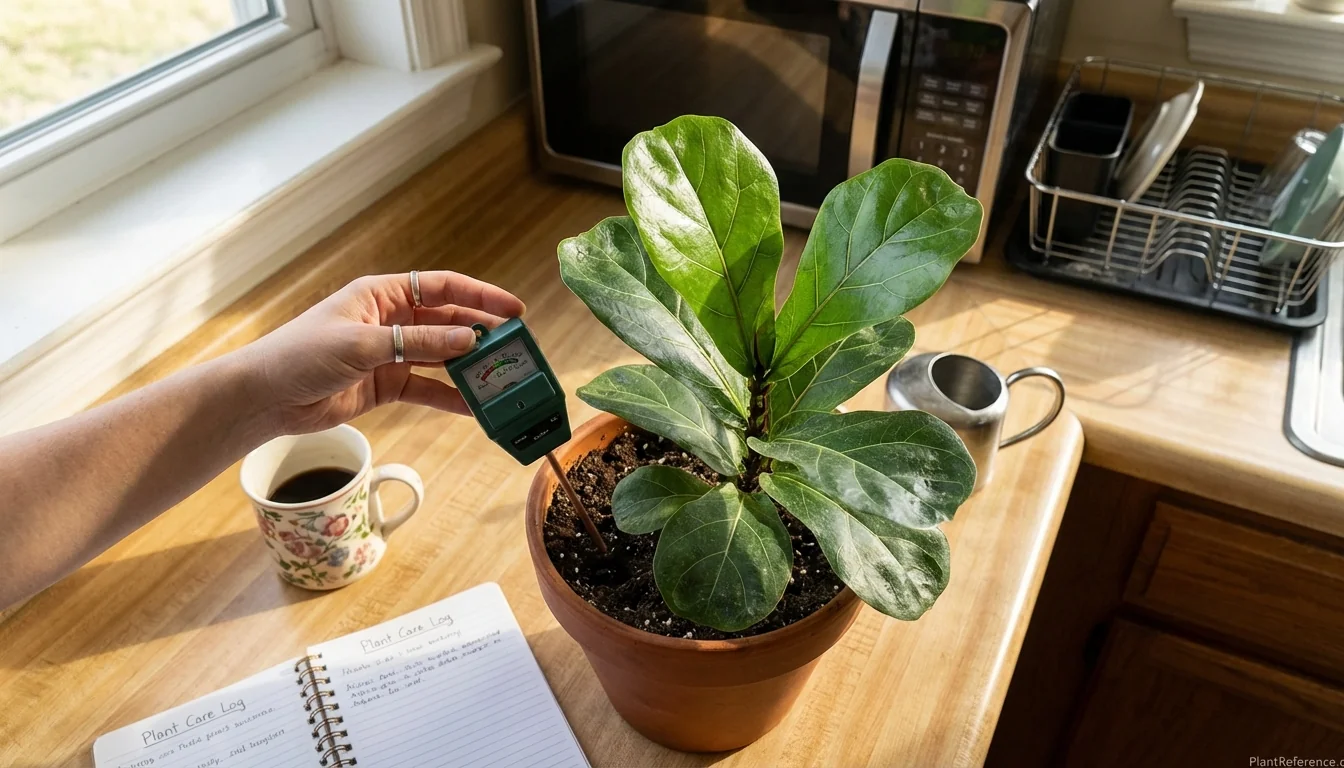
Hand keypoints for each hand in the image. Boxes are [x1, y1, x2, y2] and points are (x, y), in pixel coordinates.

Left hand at [242, 271, 525, 434]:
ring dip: (470, 366)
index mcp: (383, 294)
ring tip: (504, 377)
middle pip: (448, 321)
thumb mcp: (362, 344)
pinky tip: (475, 407)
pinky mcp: (386, 385)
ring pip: (442, 356)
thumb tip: (468, 339)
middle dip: (482, 332)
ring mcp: (390, 353)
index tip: (514, 309)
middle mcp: (391, 320)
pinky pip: (428, 388)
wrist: (266, 397)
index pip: (442, 287)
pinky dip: (450, 397)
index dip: (480, 295)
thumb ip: (418, 342)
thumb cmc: (302, 354)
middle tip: (518, 346)